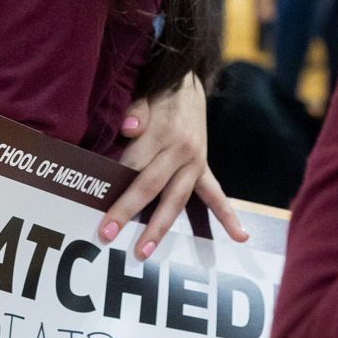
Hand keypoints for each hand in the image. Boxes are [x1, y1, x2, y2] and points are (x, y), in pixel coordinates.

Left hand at [101, 73, 246, 258]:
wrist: (189, 85)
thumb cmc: (158, 95)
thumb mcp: (147, 95)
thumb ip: (136, 112)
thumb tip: (128, 129)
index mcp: (162, 132)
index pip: (134, 164)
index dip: (115, 185)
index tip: (96, 206)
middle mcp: (181, 150)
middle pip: (151, 186)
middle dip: (128, 211)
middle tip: (107, 234)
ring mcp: (194, 163)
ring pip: (176, 200)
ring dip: (159, 228)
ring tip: (144, 252)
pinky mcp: (203, 169)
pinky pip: (215, 195)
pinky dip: (228, 217)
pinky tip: (240, 237)